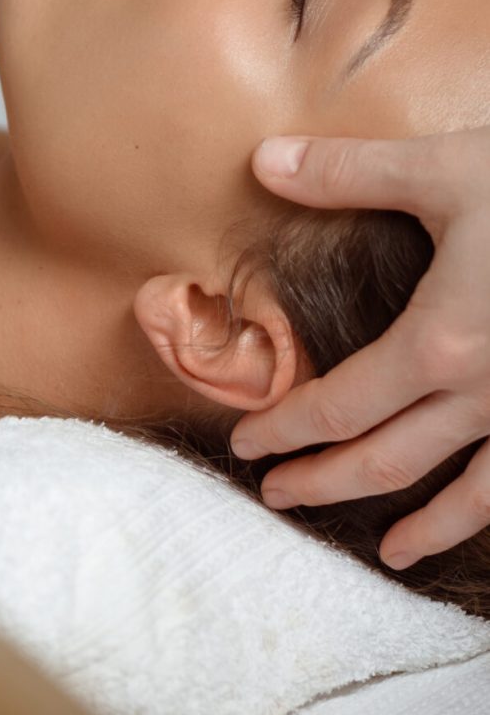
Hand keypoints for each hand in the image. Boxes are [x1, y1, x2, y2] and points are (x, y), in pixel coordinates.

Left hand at [231, 128, 489, 569]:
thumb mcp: (446, 168)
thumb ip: (349, 173)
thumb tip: (262, 160)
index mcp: (440, 344)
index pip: (338, 406)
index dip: (285, 429)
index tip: (248, 444)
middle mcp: (487, 397)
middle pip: (386, 462)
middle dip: (323, 482)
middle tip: (277, 496)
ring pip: (468, 497)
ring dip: (420, 527)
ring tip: (386, 554)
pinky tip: (481, 524)